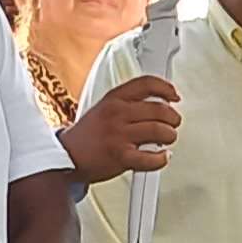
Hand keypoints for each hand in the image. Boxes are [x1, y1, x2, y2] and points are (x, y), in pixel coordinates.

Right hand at [61, 74, 180, 184]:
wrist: (67, 156)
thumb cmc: (89, 135)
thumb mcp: (104, 108)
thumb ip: (128, 103)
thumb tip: (159, 102)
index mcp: (114, 99)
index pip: (146, 84)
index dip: (165, 88)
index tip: (174, 96)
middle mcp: (117, 114)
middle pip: (159, 108)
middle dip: (172, 117)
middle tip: (173, 123)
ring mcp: (119, 135)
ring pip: (159, 130)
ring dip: (170, 135)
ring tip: (167, 138)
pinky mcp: (121, 157)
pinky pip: (151, 158)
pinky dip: (162, 158)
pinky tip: (162, 157)